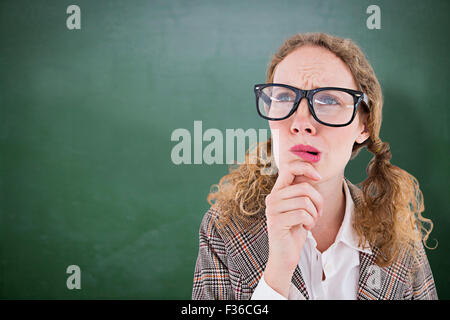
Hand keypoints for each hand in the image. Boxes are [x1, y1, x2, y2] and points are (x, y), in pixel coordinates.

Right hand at [263, 160, 323, 297]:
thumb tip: (314, 174)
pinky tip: (306, 227)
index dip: (306, 168)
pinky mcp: (276, 222)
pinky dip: (310, 221)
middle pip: (304, 187)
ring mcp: (272, 210)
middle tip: (319, 212)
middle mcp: (272, 198)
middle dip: (318, 201)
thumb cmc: (294, 230)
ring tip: (311, 221)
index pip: (288, 168)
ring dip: (314, 214)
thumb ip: (302, 192)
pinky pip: (301, 214)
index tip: (318, 177)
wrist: (285, 255)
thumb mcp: (300, 207)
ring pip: (304, 201)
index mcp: (278, 191)